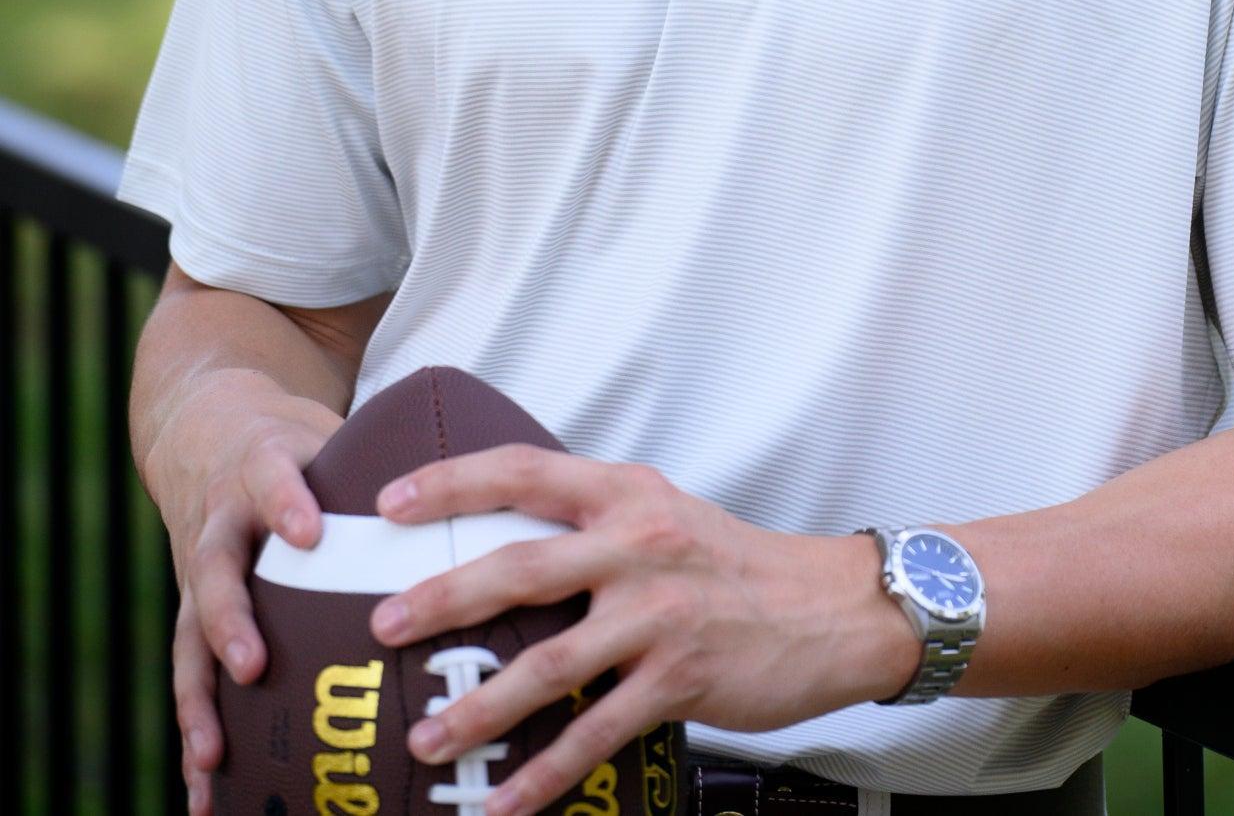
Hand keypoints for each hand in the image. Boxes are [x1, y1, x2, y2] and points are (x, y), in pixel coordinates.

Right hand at [143, 369, 342, 815]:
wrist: (208, 430)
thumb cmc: (296, 445)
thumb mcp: (330, 431)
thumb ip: (386, 455)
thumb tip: (486, 478)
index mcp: (262, 470)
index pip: (272, 478)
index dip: (286, 502)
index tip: (308, 532)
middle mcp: (221, 522)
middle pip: (214, 570)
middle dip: (230, 621)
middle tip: (254, 667)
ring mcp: (198, 572)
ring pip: (188, 635)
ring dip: (199, 698)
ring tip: (213, 757)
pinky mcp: (191, 614)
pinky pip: (190, 677)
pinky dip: (195, 733)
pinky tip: (204, 794)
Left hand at [367, 448, 922, 815]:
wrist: (829, 610)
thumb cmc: (736, 565)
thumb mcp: (665, 517)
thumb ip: (594, 526)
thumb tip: (508, 548)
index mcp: (627, 496)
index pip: (524, 471)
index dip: (453, 482)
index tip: (393, 502)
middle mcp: (638, 546)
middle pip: (521, 567)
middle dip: (443, 598)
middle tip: (383, 625)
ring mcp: (658, 615)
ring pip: (548, 664)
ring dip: (480, 707)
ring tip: (429, 739)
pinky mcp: (679, 679)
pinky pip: (596, 733)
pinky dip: (546, 775)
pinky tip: (505, 802)